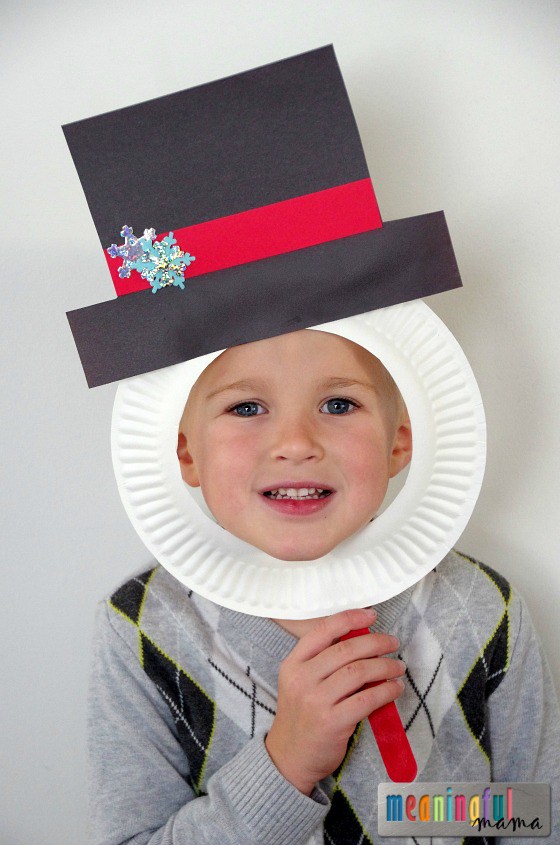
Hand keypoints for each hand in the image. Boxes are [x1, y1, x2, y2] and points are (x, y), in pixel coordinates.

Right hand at [265, 608, 404, 794]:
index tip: (371, 615)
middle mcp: (302, 679)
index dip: (349, 619)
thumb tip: (362, 639)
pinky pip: (366, 700)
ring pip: (358, 672)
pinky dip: (385, 690)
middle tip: (392, 642)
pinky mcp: (332, 722)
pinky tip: (395, 688)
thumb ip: (323, 662)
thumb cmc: (301, 715)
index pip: (322, 631)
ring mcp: (316, 701)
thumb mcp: (300, 682)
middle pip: (346, 650)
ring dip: (384, 666)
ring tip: (397, 666)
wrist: (289, 757)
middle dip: (375, 642)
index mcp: (293, 664)